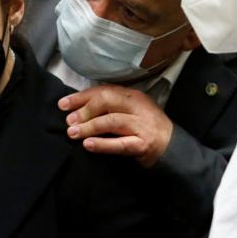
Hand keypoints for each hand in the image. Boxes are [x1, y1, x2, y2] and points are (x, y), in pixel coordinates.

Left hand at [58, 84, 173, 167]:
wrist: (173, 146)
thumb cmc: (145, 127)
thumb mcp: (131, 110)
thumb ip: (111, 106)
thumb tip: (79, 107)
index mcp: (132, 96)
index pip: (103, 91)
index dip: (81, 97)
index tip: (63, 104)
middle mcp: (137, 107)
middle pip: (106, 102)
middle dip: (84, 110)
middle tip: (68, 120)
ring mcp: (141, 125)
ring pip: (111, 122)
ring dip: (89, 127)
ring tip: (72, 133)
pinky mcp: (143, 144)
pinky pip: (120, 144)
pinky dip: (102, 144)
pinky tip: (88, 145)